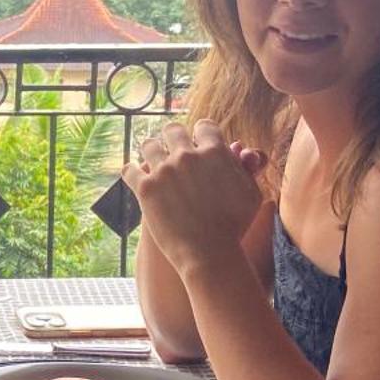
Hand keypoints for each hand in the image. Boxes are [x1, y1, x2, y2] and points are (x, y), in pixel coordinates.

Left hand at [124, 121, 266, 276]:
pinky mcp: (145, 188)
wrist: (210, 253)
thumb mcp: (250, 193)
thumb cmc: (234, 226)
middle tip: (171, 148)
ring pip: (148, 145)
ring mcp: (164, 171)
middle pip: (173, 130)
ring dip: (150, 151)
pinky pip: (129, 169)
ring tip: (152, 161)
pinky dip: (131, 172)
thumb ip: (246, 167)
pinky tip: (135, 176)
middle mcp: (187, 156)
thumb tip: (238, 148)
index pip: (204, 126)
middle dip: (172, 138)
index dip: (201, 134)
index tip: (197, 142)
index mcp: (215, 152)